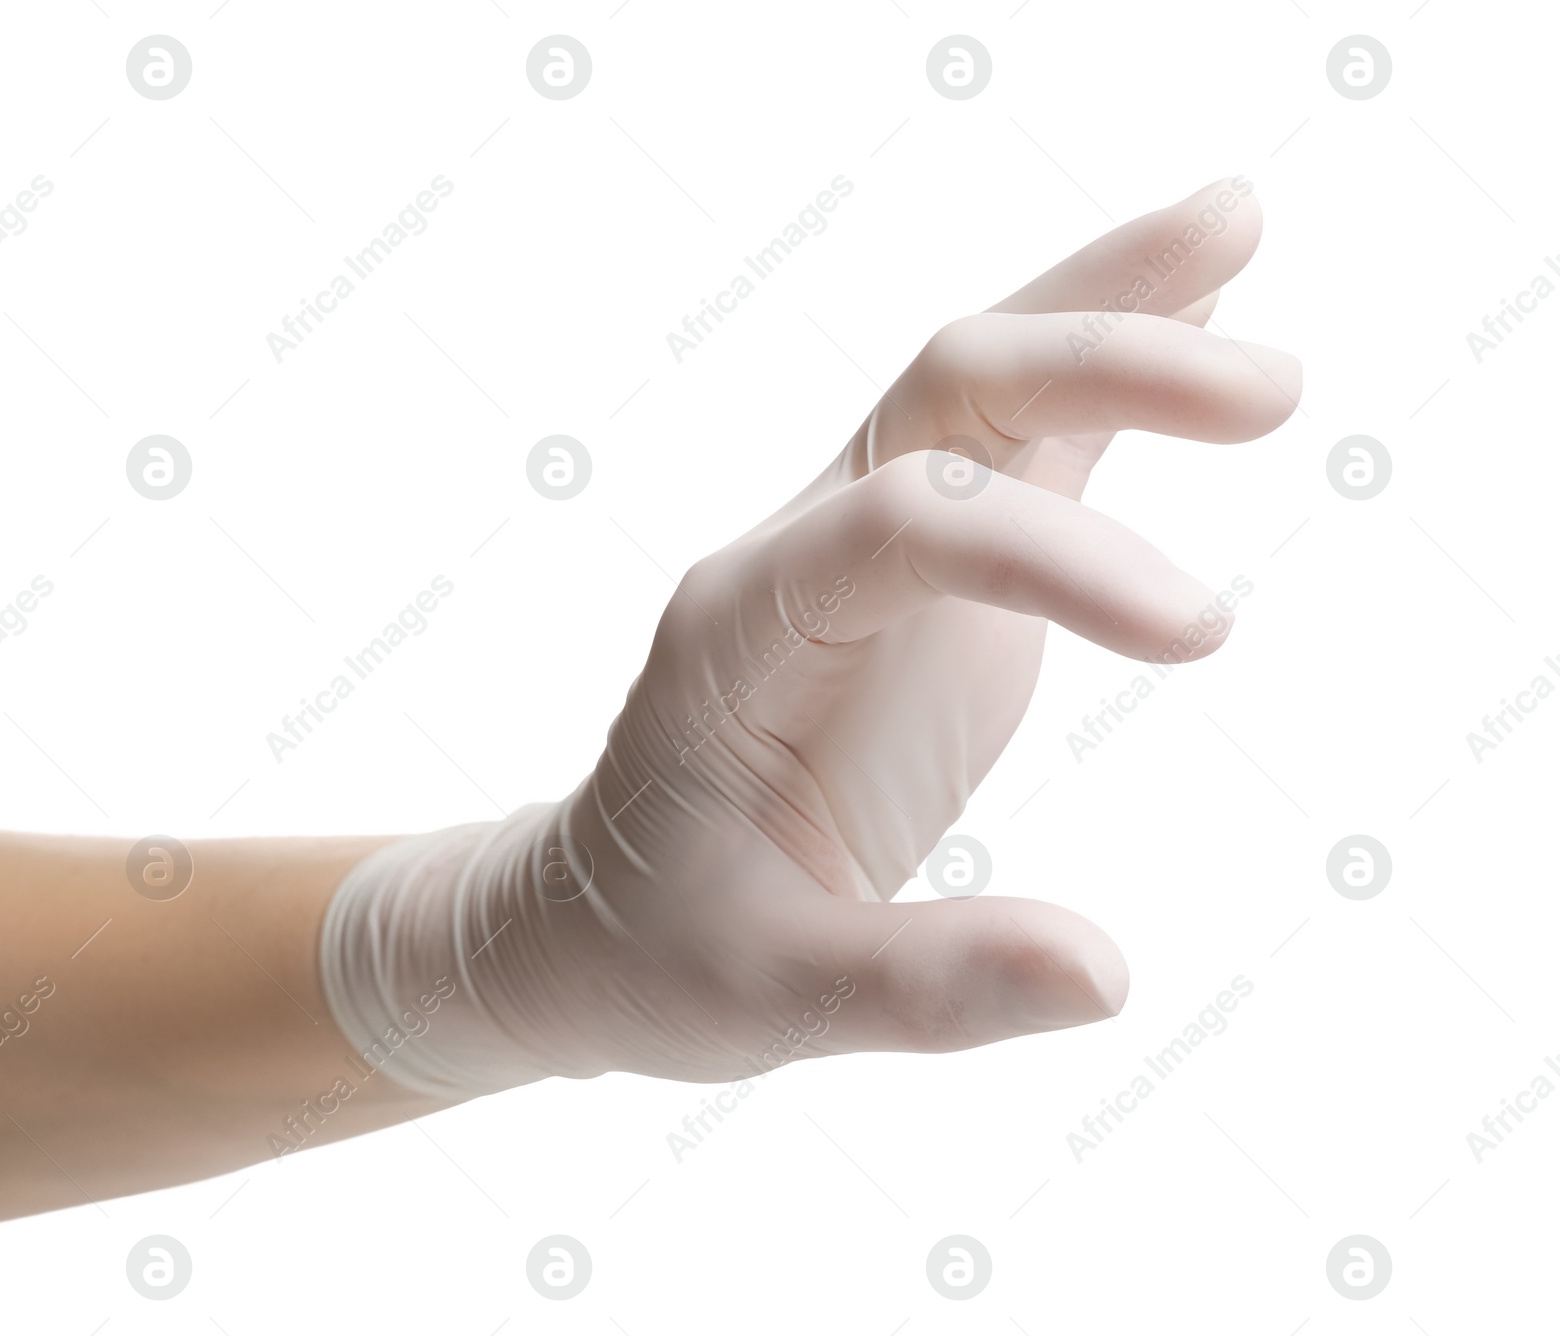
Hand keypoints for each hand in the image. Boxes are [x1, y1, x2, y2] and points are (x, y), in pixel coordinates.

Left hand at [325, 178, 1301, 1095]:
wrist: (601, 916)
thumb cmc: (667, 948)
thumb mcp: (774, 999)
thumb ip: (926, 987)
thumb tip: (1105, 977)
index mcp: (742, 633)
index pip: (904, 525)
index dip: (1053, 558)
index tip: (1198, 635)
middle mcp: (801, 554)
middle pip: (943, 393)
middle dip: (1097, 360)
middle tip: (1266, 391)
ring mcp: (862, 549)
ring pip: (976, 380)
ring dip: (1101, 308)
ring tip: (1237, 224)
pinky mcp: (918, 577)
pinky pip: (1007, 448)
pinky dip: (1093, 379)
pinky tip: (1186, 310)